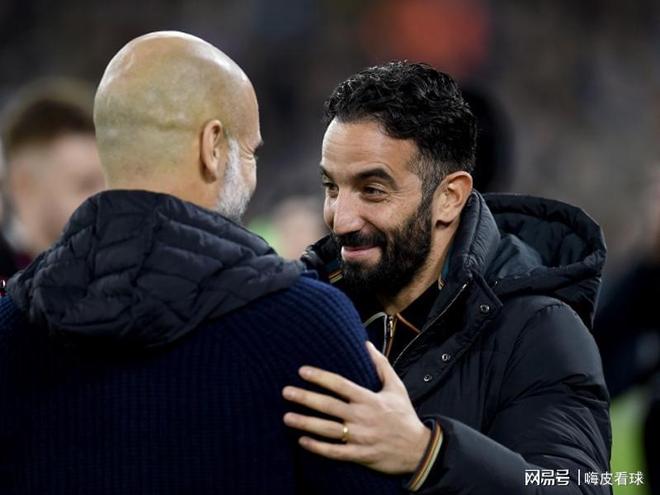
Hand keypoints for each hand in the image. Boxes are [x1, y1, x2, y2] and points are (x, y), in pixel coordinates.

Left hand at [282, 341, 431, 473]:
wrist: (418, 449)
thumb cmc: (404, 415)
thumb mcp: (396, 387)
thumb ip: (381, 365)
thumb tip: (367, 344)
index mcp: (369, 399)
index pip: (340, 384)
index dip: (320, 377)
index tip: (302, 371)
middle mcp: (362, 417)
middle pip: (329, 406)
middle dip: (306, 398)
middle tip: (286, 392)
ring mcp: (360, 437)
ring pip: (328, 429)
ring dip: (306, 423)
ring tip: (286, 417)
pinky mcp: (360, 455)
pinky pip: (335, 452)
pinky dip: (318, 448)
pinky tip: (302, 441)